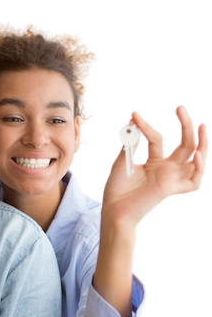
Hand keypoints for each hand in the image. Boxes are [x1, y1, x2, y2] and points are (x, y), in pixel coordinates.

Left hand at [101, 104, 208, 227]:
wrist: (113, 208)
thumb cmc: (117, 187)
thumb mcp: (123, 157)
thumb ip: (131, 140)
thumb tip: (133, 117)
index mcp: (154, 162)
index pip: (157, 139)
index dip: (145, 126)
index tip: (133, 114)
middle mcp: (166, 169)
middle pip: (184, 145)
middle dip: (186, 126)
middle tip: (181, 108)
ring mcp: (171, 179)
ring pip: (195, 160)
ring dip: (202, 144)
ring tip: (203, 126)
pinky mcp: (172, 189)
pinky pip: (193, 181)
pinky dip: (198, 168)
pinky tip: (196, 155)